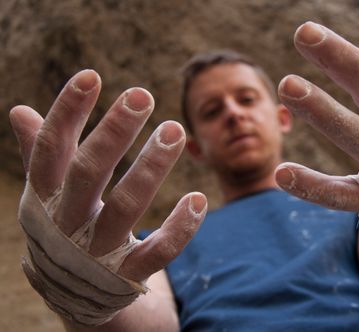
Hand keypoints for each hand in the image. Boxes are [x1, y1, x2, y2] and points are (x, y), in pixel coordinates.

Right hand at [10, 70, 206, 281]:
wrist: (72, 295)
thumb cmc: (62, 227)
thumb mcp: (46, 193)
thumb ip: (40, 153)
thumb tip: (19, 110)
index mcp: (44, 198)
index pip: (50, 150)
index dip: (67, 112)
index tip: (91, 76)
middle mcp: (66, 224)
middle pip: (88, 173)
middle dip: (114, 132)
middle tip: (142, 94)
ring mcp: (97, 252)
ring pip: (126, 208)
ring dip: (151, 168)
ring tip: (175, 130)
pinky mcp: (127, 275)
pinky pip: (157, 252)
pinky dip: (180, 228)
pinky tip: (198, 199)